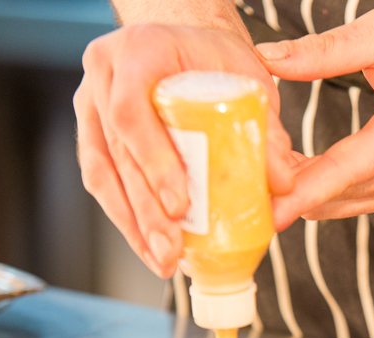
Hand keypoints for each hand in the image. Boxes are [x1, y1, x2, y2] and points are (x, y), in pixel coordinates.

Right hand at [74, 24, 293, 276]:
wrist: (187, 41)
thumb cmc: (216, 57)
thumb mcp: (249, 80)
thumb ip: (266, 127)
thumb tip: (283, 183)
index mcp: (140, 50)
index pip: (133, 111)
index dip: (154, 162)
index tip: (179, 205)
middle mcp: (105, 74)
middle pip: (117, 153)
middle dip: (145, 212)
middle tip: (171, 251)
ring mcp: (90, 102)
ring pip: (102, 173)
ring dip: (133, 224)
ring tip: (163, 261)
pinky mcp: (91, 130)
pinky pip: (102, 180)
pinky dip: (127, 217)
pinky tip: (149, 246)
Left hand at [256, 8, 373, 229]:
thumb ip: (326, 50)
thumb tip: (268, 58)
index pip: (344, 171)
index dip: (301, 192)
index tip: (265, 210)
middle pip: (332, 195)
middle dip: (284, 188)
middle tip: (236, 169)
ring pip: (336, 203)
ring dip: (297, 191)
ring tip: (255, 166)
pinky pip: (348, 200)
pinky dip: (318, 190)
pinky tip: (290, 170)